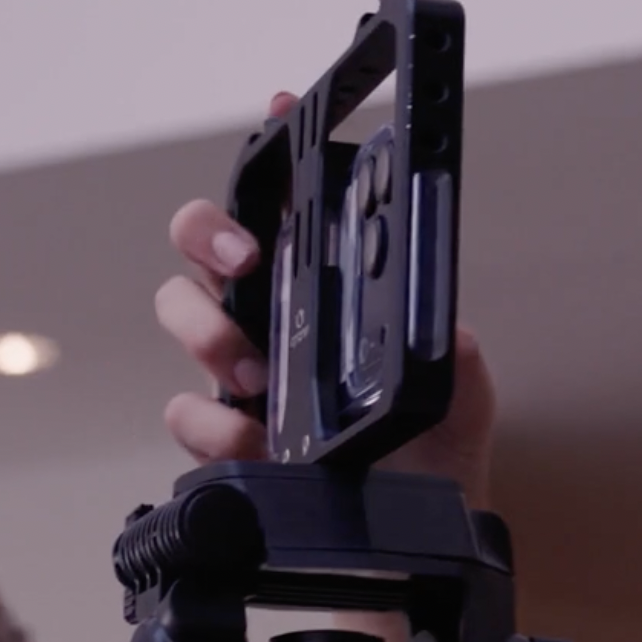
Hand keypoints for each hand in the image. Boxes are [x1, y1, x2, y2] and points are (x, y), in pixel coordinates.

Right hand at [157, 94, 499, 503]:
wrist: (417, 530)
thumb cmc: (433, 452)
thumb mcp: (461, 393)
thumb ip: (456, 353)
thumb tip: (444, 325)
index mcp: (322, 289)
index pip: (287, 205)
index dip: (273, 151)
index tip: (281, 111)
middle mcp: (271, 318)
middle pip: (203, 243)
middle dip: (209, 232)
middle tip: (249, 258)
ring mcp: (239, 372)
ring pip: (180, 311)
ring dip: (206, 327)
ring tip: (252, 363)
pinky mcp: (223, 433)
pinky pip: (184, 408)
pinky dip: (211, 418)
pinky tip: (252, 434)